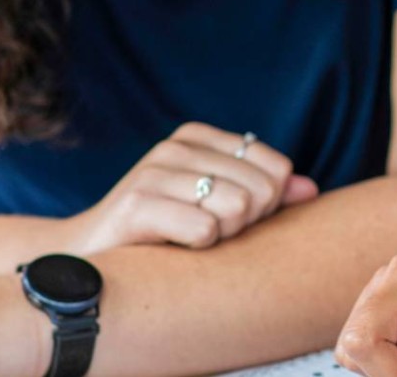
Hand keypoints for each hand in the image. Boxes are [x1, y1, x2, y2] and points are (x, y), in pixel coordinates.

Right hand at [58, 122, 317, 253]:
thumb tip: (311, 190)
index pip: (276, 168)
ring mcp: (153, 171)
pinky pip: (205, 229)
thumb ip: (265, 196)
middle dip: (244, 224)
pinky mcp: (136, 203)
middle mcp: (175, 145)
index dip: (266, 205)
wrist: (85, 259)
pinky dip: (196, 248)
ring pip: (237, 208)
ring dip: (220, 238)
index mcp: (197, 137)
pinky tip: (170, 247)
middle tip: (207, 234)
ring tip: (186, 240)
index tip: (230, 218)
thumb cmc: (160, 235)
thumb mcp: (216, 207)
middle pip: (262, 191)